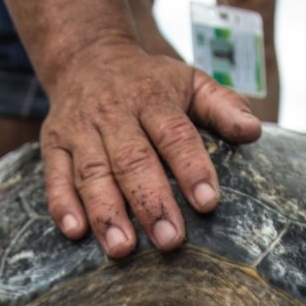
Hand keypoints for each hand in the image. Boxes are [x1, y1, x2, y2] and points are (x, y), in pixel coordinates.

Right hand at [39, 41, 261, 258]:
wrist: (86, 57)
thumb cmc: (150, 82)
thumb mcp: (191, 82)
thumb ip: (223, 106)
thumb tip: (253, 132)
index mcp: (152, 98)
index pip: (174, 134)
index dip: (191, 167)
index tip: (207, 202)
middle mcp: (113, 113)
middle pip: (131, 159)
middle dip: (150, 202)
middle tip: (170, 240)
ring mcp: (79, 130)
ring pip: (91, 173)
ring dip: (106, 213)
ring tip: (123, 249)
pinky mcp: (52, 144)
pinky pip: (54, 176)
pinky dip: (62, 205)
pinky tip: (76, 233)